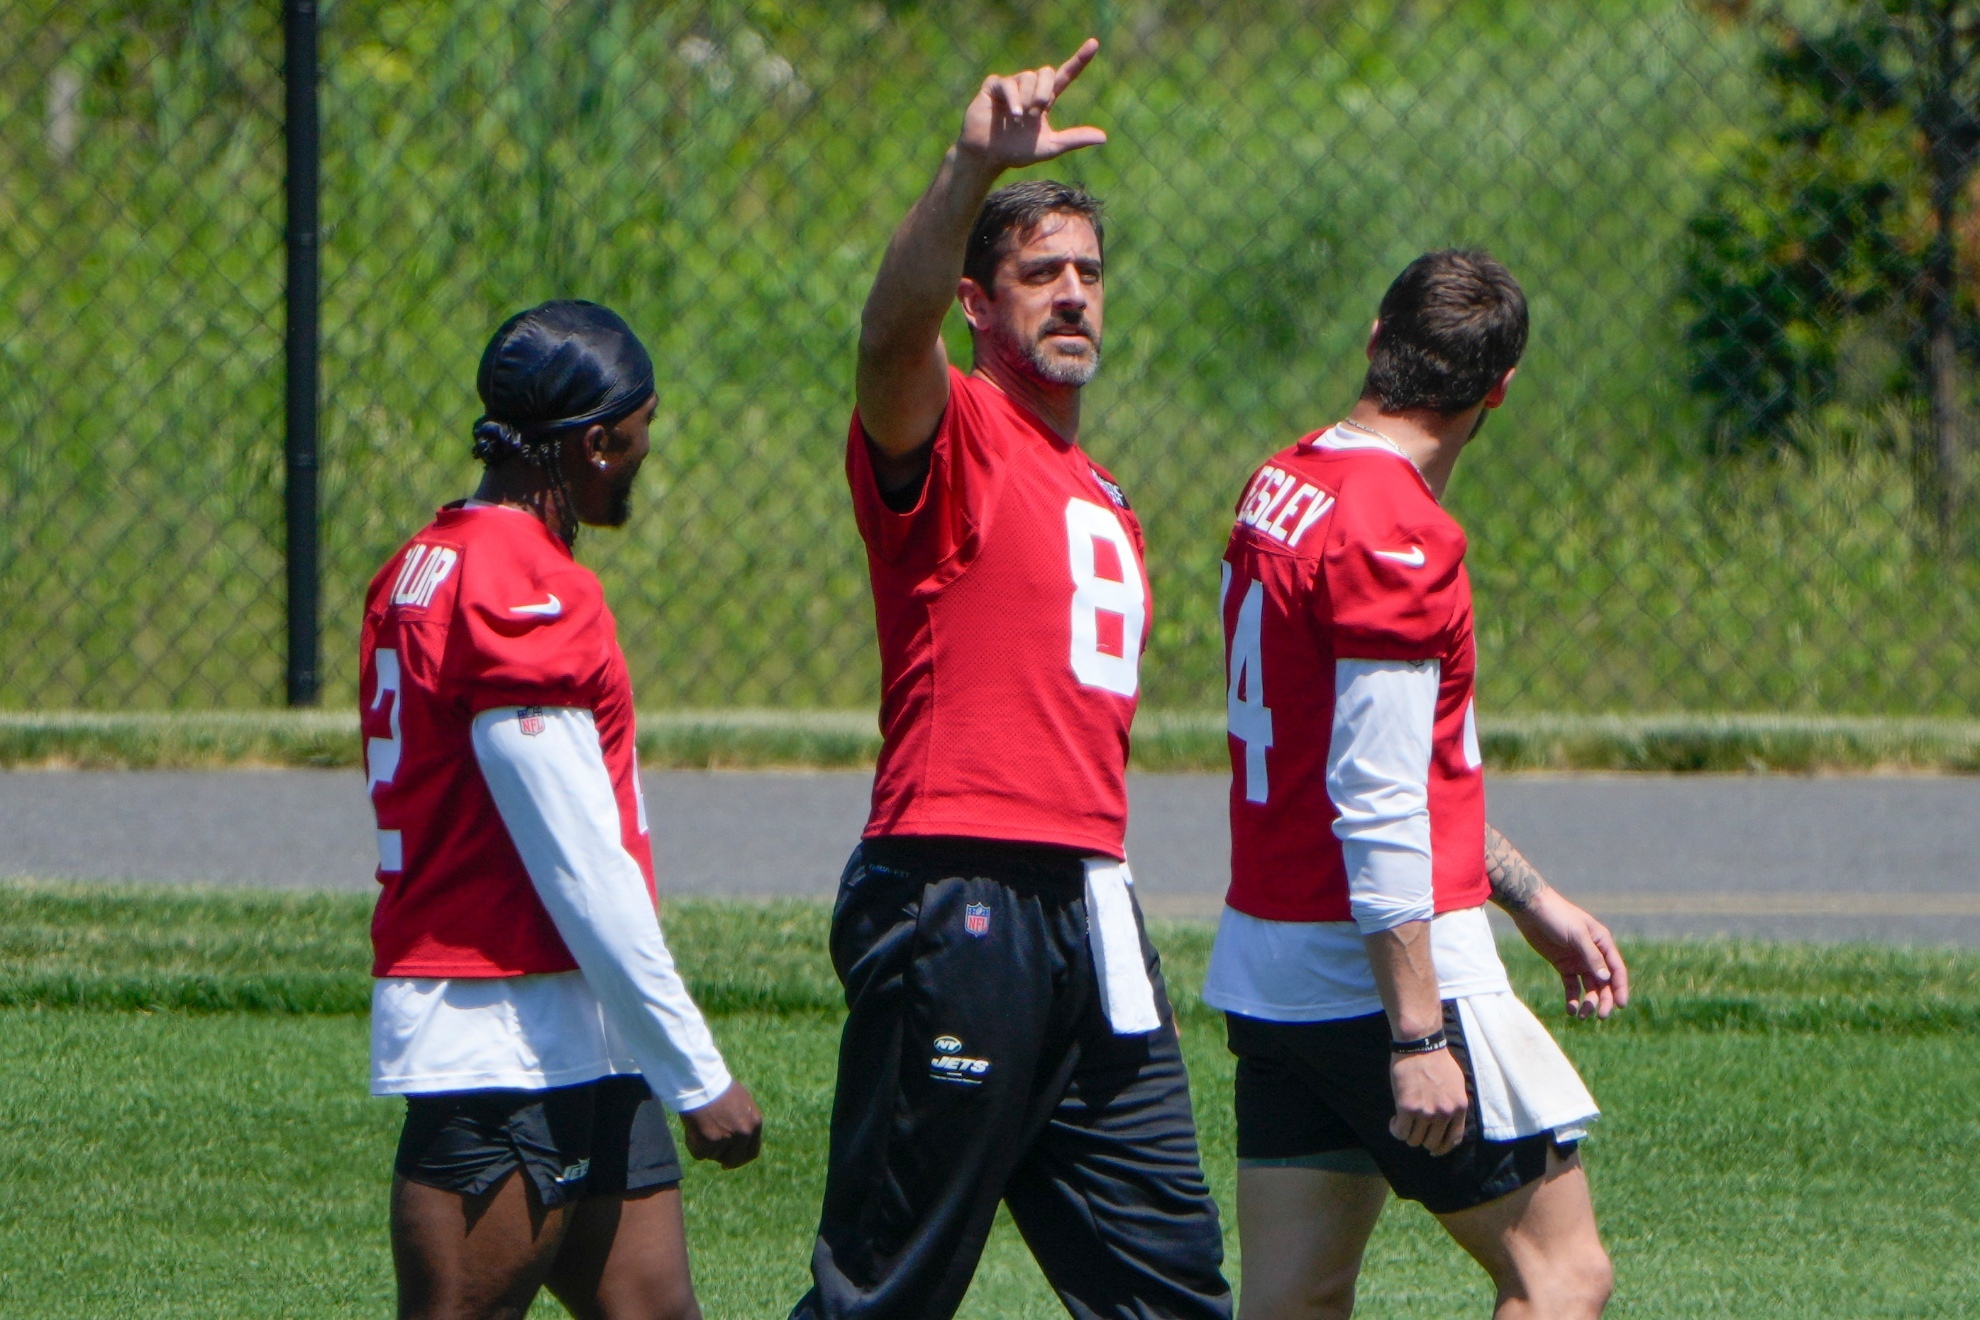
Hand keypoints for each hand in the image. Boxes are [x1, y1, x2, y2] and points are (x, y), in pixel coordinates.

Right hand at [680, 1080, 762, 1169]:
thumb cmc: (718, 1088)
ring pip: (714, 1155)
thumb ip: (743, 1123)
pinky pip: (699, 1154)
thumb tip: (740, 1141)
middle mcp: (743, 1133)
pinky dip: (694, 1145)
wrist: (700, 1081)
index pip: (752, 1152)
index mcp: (754, 1123)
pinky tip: (693, 1128)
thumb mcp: (741, 1103)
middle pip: (735, 1160)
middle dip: (724, 1159)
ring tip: (701, 1123)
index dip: (740, 1158)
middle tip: (712, 1151)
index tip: (729, 1161)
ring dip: (706, 1146)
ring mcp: (726, 1139)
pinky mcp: (708, 1142)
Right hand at [957, 38, 1107, 171]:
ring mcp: (1012, 85)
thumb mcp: (1050, 147)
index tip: (1094, 44)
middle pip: (1046, 72)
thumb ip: (1074, 139)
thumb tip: (1103, 137)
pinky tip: (1013, 114)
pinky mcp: (994, 87)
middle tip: (1037, 112)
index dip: (1079, 60)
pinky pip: (1008, 83)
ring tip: (1019, 118)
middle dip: (1045, 91)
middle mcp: (1030, 88)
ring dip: (1028, 99)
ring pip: (1028, 77)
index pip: (1066, 75)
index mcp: (1045, 99)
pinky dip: (1013, 98)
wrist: (988, 156)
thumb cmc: (1017, 151)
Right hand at [1389, 1048, 1467, 1155]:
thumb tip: (1449, 1121)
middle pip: (1431, 1143)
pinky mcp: (1407, 1107)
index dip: (1442, 1148)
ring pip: (1414, 1140)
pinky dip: (1396, 1129)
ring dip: (1407, 1134)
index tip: (1433, 1149)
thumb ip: (1454, 1104)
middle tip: (1414, 1129)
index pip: (1453, 1140)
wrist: (1420, 1045)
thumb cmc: (1437, 1060)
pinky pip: (1400, 1131)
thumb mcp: (1456, 1084)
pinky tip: (1394, 1121)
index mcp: (1459, 1108)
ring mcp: (1426, 1112)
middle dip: (1421, 1139)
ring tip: (1402, 1123)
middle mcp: (1444, 1113)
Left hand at [1507, 887, 1630, 1019]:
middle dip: (1605, 1000)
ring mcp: (1578, 961)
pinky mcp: (1563, 965)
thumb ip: (1592, 957)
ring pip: (1589, 987)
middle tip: (1601, 1016)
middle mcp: (1593, 954)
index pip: (1616, 969)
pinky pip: (1572, 986)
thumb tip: (1606, 979)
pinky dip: (1572, 998)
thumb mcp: (1577, 935)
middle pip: (1604, 982)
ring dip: (1588, 1002)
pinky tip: (1570, 1009)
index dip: (1620, 988)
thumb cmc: (1557, 916)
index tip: (1620, 1005)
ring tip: (1581, 1015)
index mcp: (1602, 943)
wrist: (1530, 909)